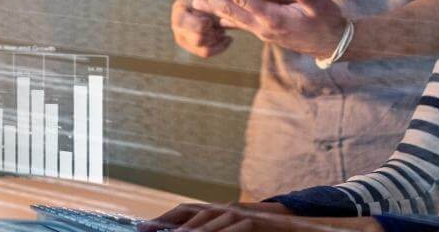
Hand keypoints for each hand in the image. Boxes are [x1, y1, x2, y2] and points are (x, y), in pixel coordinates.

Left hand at [137, 202, 289, 231]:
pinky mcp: (251, 222)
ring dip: (188, 230)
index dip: (164, 219)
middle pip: (191, 212)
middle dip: (167, 222)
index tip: (143, 227)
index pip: (186, 211)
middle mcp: (225, 208)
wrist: (295, 229)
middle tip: (146, 230)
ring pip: (207, 220)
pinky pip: (228, 229)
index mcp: (218, 212)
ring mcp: (238, 213)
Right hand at [156, 0, 231, 57]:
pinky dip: (220, 46)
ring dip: (216, 39)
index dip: (199, 25)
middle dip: (211, 34)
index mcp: (178, 12)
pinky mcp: (194, 48)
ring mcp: (185, 39)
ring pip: (202, 48)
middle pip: (196, 39)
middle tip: (221, 26)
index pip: (183, 24)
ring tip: (223, 29)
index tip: (210, 21)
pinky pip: (207, 53)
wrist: (215, 3)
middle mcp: (178, 28)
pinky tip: (228, 38)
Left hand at [185, 0, 347, 58]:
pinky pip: (240, 24)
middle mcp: (263, 28)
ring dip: (212, 8)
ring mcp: (261, 32)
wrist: (331, 45)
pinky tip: (215, 13)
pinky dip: (225, 17)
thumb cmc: (326, 21)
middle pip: (230, 11)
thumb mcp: (319, 5)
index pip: (244, 1)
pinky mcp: (264, 33)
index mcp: (274, 19)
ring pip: (231, 18)